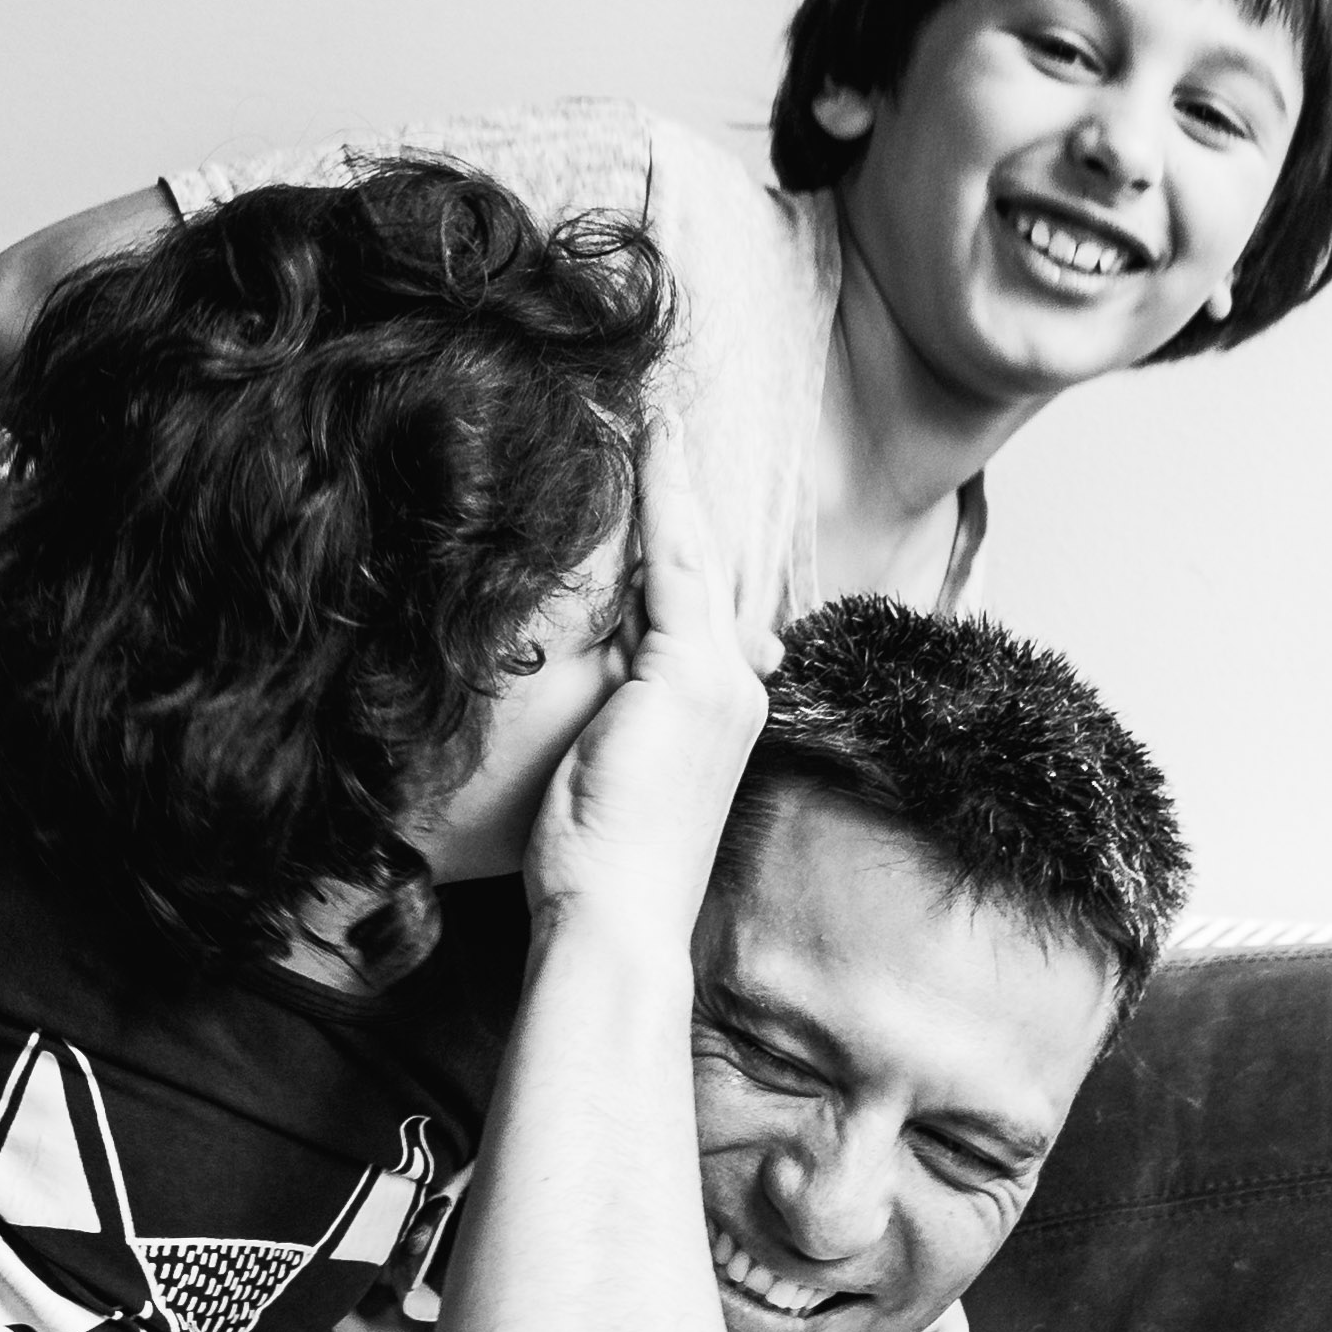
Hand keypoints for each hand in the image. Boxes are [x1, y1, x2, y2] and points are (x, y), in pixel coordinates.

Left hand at [522, 415, 778, 933]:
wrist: (615, 918)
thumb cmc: (599, 864)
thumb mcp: (607, 766)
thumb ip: (615, 706)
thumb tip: (594, 653)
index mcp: (718, 709)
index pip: (701, 605)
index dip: (684, 541)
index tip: (663, 483)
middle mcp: (737, 686)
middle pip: (712, 569)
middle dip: (689, 497)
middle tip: (667, 420)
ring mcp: (724, 682)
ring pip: (696, 557)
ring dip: (675, 482)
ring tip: (654, 413)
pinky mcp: (694, 678)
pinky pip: (674, 566)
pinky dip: (663, 502)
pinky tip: (649, 445)